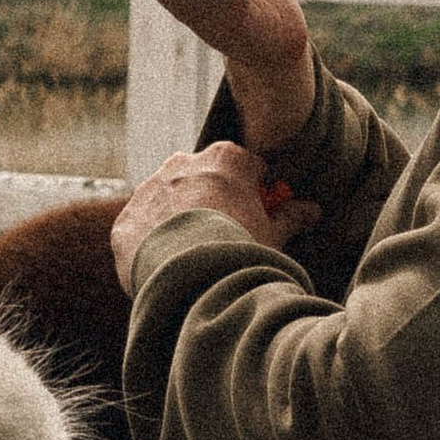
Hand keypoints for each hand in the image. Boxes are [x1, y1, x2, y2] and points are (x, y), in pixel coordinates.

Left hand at [111, 145, 319, 292]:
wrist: (191, 280)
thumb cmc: (240, 250)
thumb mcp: (272, 235)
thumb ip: (290, 217)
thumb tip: (312, 209)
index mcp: (226, 159)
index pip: (246, 166)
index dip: (254, 191)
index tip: (257, 213)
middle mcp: (184, 163)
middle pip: (204, 178)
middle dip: (213, 200)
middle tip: (225, 235)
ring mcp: (151, 188)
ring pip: (170, 199)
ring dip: (180, 218)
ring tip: (194, 254)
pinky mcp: (127, 218)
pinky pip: (143, 226)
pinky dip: (154, 241)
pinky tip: (169, 266)